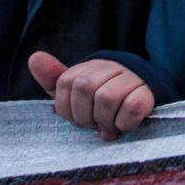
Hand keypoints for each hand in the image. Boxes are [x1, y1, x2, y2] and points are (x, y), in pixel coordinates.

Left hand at [29, 51, 156, 138]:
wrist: (147, 97)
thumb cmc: (105, 99)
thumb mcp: (76, 91)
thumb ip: (54, 78)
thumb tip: (34, 58)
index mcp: (89, 67)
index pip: (65, 83)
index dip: (68, 109)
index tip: (79, 117)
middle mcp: (110, 66)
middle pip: (84, 88)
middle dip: (85, 116)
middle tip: (95, 124)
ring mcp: (131, 77)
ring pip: (106, 97)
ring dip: (106, 121)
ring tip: (110, 126)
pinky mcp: (149, 92)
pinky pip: (132, 107)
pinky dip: (125, 122)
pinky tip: (125, 125)